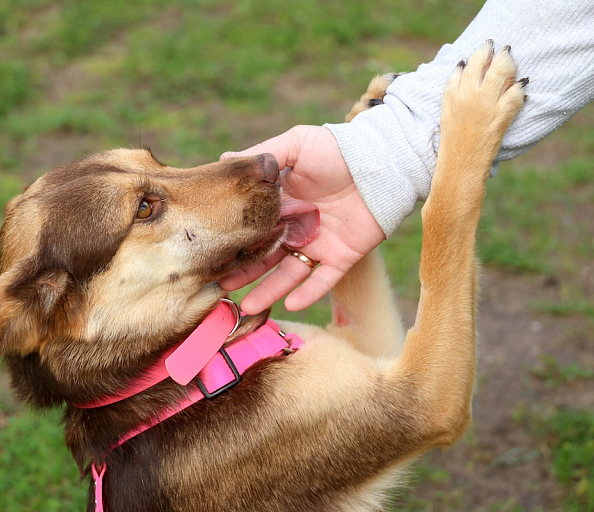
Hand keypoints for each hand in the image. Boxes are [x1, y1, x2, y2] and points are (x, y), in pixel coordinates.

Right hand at [220, 125, 384, 313]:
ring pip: (289, 275)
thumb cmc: (336, 149)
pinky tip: (291, 305)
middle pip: (266, 257)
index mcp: (282, 204)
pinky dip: (309, 294)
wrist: (380, 163)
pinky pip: (323, 280)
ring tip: (250, 307)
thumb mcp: (296, 145)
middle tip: (223, 286)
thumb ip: (263, 154)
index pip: (253, 229)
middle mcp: (296, 228)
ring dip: (270, 291)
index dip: (235, 242)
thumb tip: (224, 160)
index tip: (213, 254)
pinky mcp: (342, 257)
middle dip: (245, 273)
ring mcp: (318, 244)